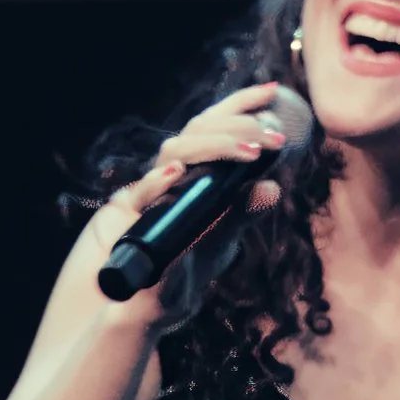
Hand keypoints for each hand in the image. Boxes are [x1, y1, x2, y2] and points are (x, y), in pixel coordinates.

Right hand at [88, 80, 289, 331]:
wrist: (141, 309)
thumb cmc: (182, 270)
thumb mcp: (219, 241)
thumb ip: (241, 213)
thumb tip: (273, 187)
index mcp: (195, 173)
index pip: (215, 126)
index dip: (240, 103)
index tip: (273, 89)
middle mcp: (171, 174)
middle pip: (197, 129)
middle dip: (237, 125)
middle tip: (273, 138)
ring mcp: (149, 192)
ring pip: (174, 149)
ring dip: (213, 146)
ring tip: (248, 152)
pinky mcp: (126, 217)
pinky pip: (140, 193)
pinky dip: (158, 181)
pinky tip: (176, 173)